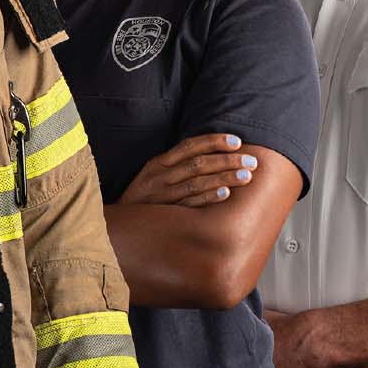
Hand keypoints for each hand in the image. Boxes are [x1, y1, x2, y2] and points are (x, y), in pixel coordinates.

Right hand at [121, 132, 255, 207]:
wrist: (116, 226)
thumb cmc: (143, 199)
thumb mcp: (154, 177)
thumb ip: (176, 166)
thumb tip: (212, 156)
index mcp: (158, 163)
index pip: (190, 146)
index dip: (214, 141)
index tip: (237, 141)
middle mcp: (159, 177)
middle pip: (198, 163)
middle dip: (227, 161)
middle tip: (252, 161)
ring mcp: (161, 196)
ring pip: (196, 183)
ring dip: (224, 178)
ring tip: (247, 176)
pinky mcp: (164, 215)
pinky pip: (189, 204)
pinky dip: (208, 198)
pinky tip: (225, 194)